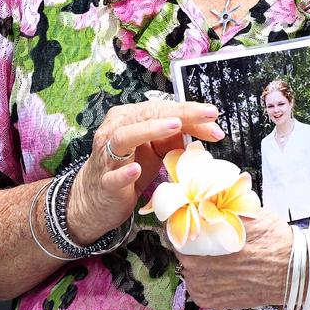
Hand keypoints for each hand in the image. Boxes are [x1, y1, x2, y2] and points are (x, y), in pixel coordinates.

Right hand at [67, 100, 223, 244]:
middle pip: (147, 116)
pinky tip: (136, 170)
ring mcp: (107, 156)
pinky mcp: (104, 182)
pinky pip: (113, 176)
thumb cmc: (129, 168)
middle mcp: (115, 130)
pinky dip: (124, 172)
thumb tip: (207, 129)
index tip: (213, 114)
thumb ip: (175, 138)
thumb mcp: (155, 149)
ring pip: (124, 137)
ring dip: (150, 130)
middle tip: (206, 115)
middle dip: (179, 114)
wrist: (96, 199)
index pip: (162, 110)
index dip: (189, 111)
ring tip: (175, 126)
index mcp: (129, 118)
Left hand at [179, 209, 291, 309]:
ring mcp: (206, 291)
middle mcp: (200, 273)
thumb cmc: (273, 241)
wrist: (294, 271)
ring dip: (195, 261)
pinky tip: (218, 268)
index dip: (179, 223)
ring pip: (188, 271)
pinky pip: (198, 288)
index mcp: (203, 249)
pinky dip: (203, 278)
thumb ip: (222, 207)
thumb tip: (203, 197)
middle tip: (203, 234)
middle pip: (181, 253)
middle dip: (188, 243)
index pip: (175, 234)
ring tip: (213, 252)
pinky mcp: (214, 304)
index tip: (185, 218)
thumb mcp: (248, 215)